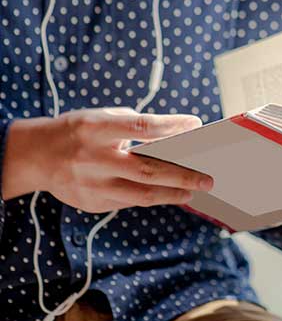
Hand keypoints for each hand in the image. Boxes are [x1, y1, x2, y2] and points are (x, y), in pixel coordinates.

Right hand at [2, 108, 212, 212]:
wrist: (35, 156)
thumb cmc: (78, 131)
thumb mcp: (100, 117)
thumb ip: (134, 125)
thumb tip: (175, 135)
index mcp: (95, 129)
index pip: (141, 127)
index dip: (171, 126)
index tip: (196, 124)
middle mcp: (93, 159)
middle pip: (147, 170)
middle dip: (182, 175)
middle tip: (207, 178)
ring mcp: (92, 185)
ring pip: (141, 194)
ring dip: (172, 194)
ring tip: (194, 190)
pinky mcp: (92, 203)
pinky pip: (130, 201)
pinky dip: (152, 197)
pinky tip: (169, 193)